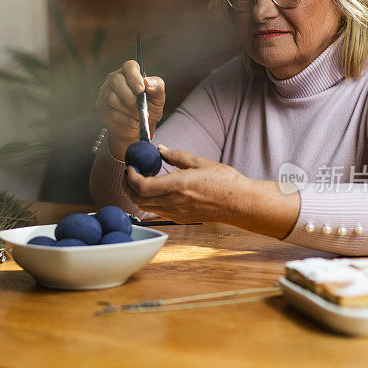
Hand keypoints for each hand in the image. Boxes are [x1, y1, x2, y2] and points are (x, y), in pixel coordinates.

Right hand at [95, 60, 164, 159]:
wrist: (139, 128)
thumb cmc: (149, 108)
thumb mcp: (158, 98)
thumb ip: (157, 87)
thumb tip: (148, 83)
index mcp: (130, 73)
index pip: (129, 66)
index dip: (134, 77)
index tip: (141, 90)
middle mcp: (115, 79)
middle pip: (116, 80)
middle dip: (129, 95)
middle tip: (138, 105)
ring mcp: (106, 92)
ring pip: (112, 98)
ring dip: (128, 109)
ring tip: (137, 114)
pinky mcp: (101, 106)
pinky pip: (111, 112)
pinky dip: (125, 119)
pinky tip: (131, 120)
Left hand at [124, 146, 300, 238]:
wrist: (239, 203)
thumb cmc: (224, 182)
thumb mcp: (200, 162)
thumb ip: (176, 156)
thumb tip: (160, 148)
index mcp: (176, 186)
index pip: (141, 186)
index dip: (130, 177)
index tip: (131, 167)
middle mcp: (173, 203)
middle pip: (137, 199)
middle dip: (128, 186)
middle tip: (130, 173)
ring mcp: (175, 213)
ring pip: (145, 207)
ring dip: (138, 194)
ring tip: (142, 180)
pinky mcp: (180, 219)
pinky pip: (157, 211)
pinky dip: (149, 201)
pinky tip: (156, 190)